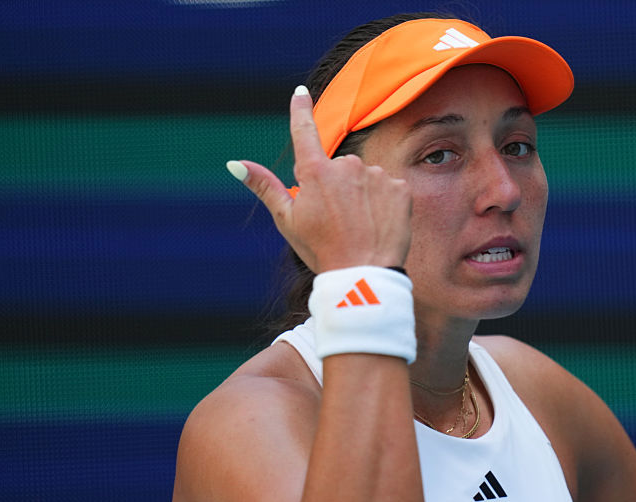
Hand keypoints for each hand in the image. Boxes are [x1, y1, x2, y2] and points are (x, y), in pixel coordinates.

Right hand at [228, 86, 411, 273]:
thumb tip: (235, 163)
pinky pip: (389, 189)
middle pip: (339, 167)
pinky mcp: (400, 188)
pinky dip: (384, 205)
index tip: (300, 92)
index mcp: (315, 172)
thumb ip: (265, 186)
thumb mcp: (287, 220)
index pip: (304, 130)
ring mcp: (376, 175)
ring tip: (358, 226)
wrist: (364, 275)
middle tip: (336, 220)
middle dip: (337, 186)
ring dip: (362, 196)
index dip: (301, 110)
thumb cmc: (321, 250)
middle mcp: (346, 165)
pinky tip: (378, 225)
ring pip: (365, 178)